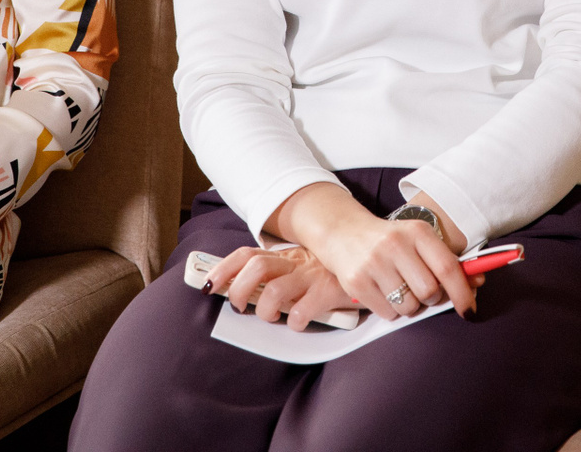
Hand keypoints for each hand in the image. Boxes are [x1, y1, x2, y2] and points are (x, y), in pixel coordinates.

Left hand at [205, 244, 357, 329]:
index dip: (224, 269)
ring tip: (271, 317)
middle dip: (239, 290)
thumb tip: (241, 292)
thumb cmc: (329, 274)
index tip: (208, 285)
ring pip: (274, 291)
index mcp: (285, 257)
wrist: (372, 266)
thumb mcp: (301, 267)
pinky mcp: (329, 291)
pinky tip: (298, 324)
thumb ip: (278, 274)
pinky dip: (294, 322)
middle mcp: (295, 263)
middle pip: (256, 268)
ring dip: (265, 309)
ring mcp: (312, 276)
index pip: (246, 255)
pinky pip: (302, 311)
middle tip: (240, 307)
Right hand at [266, 183, 476, 321]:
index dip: (462, 292)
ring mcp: (374, 263)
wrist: (343, 232)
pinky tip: (383, 291)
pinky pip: (387, 313)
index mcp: (417, 231)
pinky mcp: (357, 282)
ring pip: (409, 306)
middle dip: (431, 298)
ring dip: (410, 306)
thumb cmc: (390, 241)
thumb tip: (478, 282)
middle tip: (422, 290)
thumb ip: (447, 261)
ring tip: (399, 288)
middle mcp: (395, 244)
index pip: (447, 267)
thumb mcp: (419, 241)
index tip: (469, 309)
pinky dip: (391, 310)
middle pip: (429, 292)